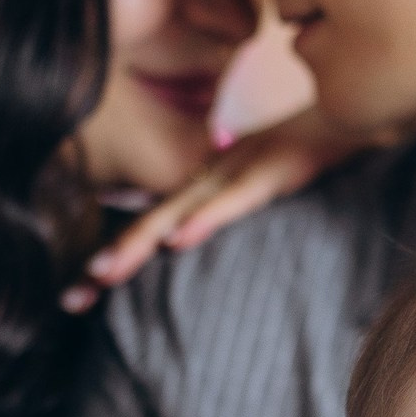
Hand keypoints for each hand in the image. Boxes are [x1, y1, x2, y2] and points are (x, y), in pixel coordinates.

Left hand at [61, 106, 398, 310]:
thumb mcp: (255, 194)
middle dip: (111, 261)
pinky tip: (177, 239)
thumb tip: (193, 252)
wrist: (343, 114)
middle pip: (149, 225)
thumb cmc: (302, 153)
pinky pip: (230, 202)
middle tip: (72, 299)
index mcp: (200, 192)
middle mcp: (205, 182)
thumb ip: (224, 220)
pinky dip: (203, 220)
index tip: (74, 302)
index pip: (147, 228)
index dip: (112, 260)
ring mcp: (232, 176)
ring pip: (176, 214)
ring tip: (105, 272)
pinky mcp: (266, 173)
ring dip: (139, 242)